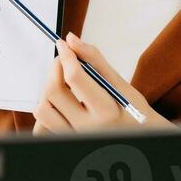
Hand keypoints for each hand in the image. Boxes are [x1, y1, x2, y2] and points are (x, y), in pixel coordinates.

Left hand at [32, 33, 170, 134]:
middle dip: (54, 69)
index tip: (64, 45)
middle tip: (64, 61)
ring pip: (42, 110)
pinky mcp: (65, 140)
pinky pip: (42, 125)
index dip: (66, 56)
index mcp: (106, 111)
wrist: (139, 136)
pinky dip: (47, 109)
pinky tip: (61, 102)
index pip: (75, 78)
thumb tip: (71, 40)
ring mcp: (74, 136)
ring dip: (48, 91)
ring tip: (63, 84)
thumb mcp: (120, 83)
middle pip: (53, 92)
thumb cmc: (132, 110)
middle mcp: (88, 127)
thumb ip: (94, 60)